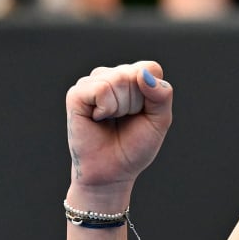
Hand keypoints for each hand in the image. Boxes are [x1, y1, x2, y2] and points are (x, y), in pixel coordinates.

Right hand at [65, 62, 173, 203]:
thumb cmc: (134, 146)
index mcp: (132, 78)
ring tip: (111, 120)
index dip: (152, 94)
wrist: (112, 172)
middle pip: (134, 74)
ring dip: (121, 108)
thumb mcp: (160, 120)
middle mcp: (110, 76)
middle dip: (136, 104)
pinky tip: (98, 118)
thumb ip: (162, 94)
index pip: (150, 68)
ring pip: (118, 80)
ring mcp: (92, 83)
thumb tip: (143, 74)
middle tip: (124, 120)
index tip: (142, 113)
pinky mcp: (76, 94)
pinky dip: (106, 108)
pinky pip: (101, 89)